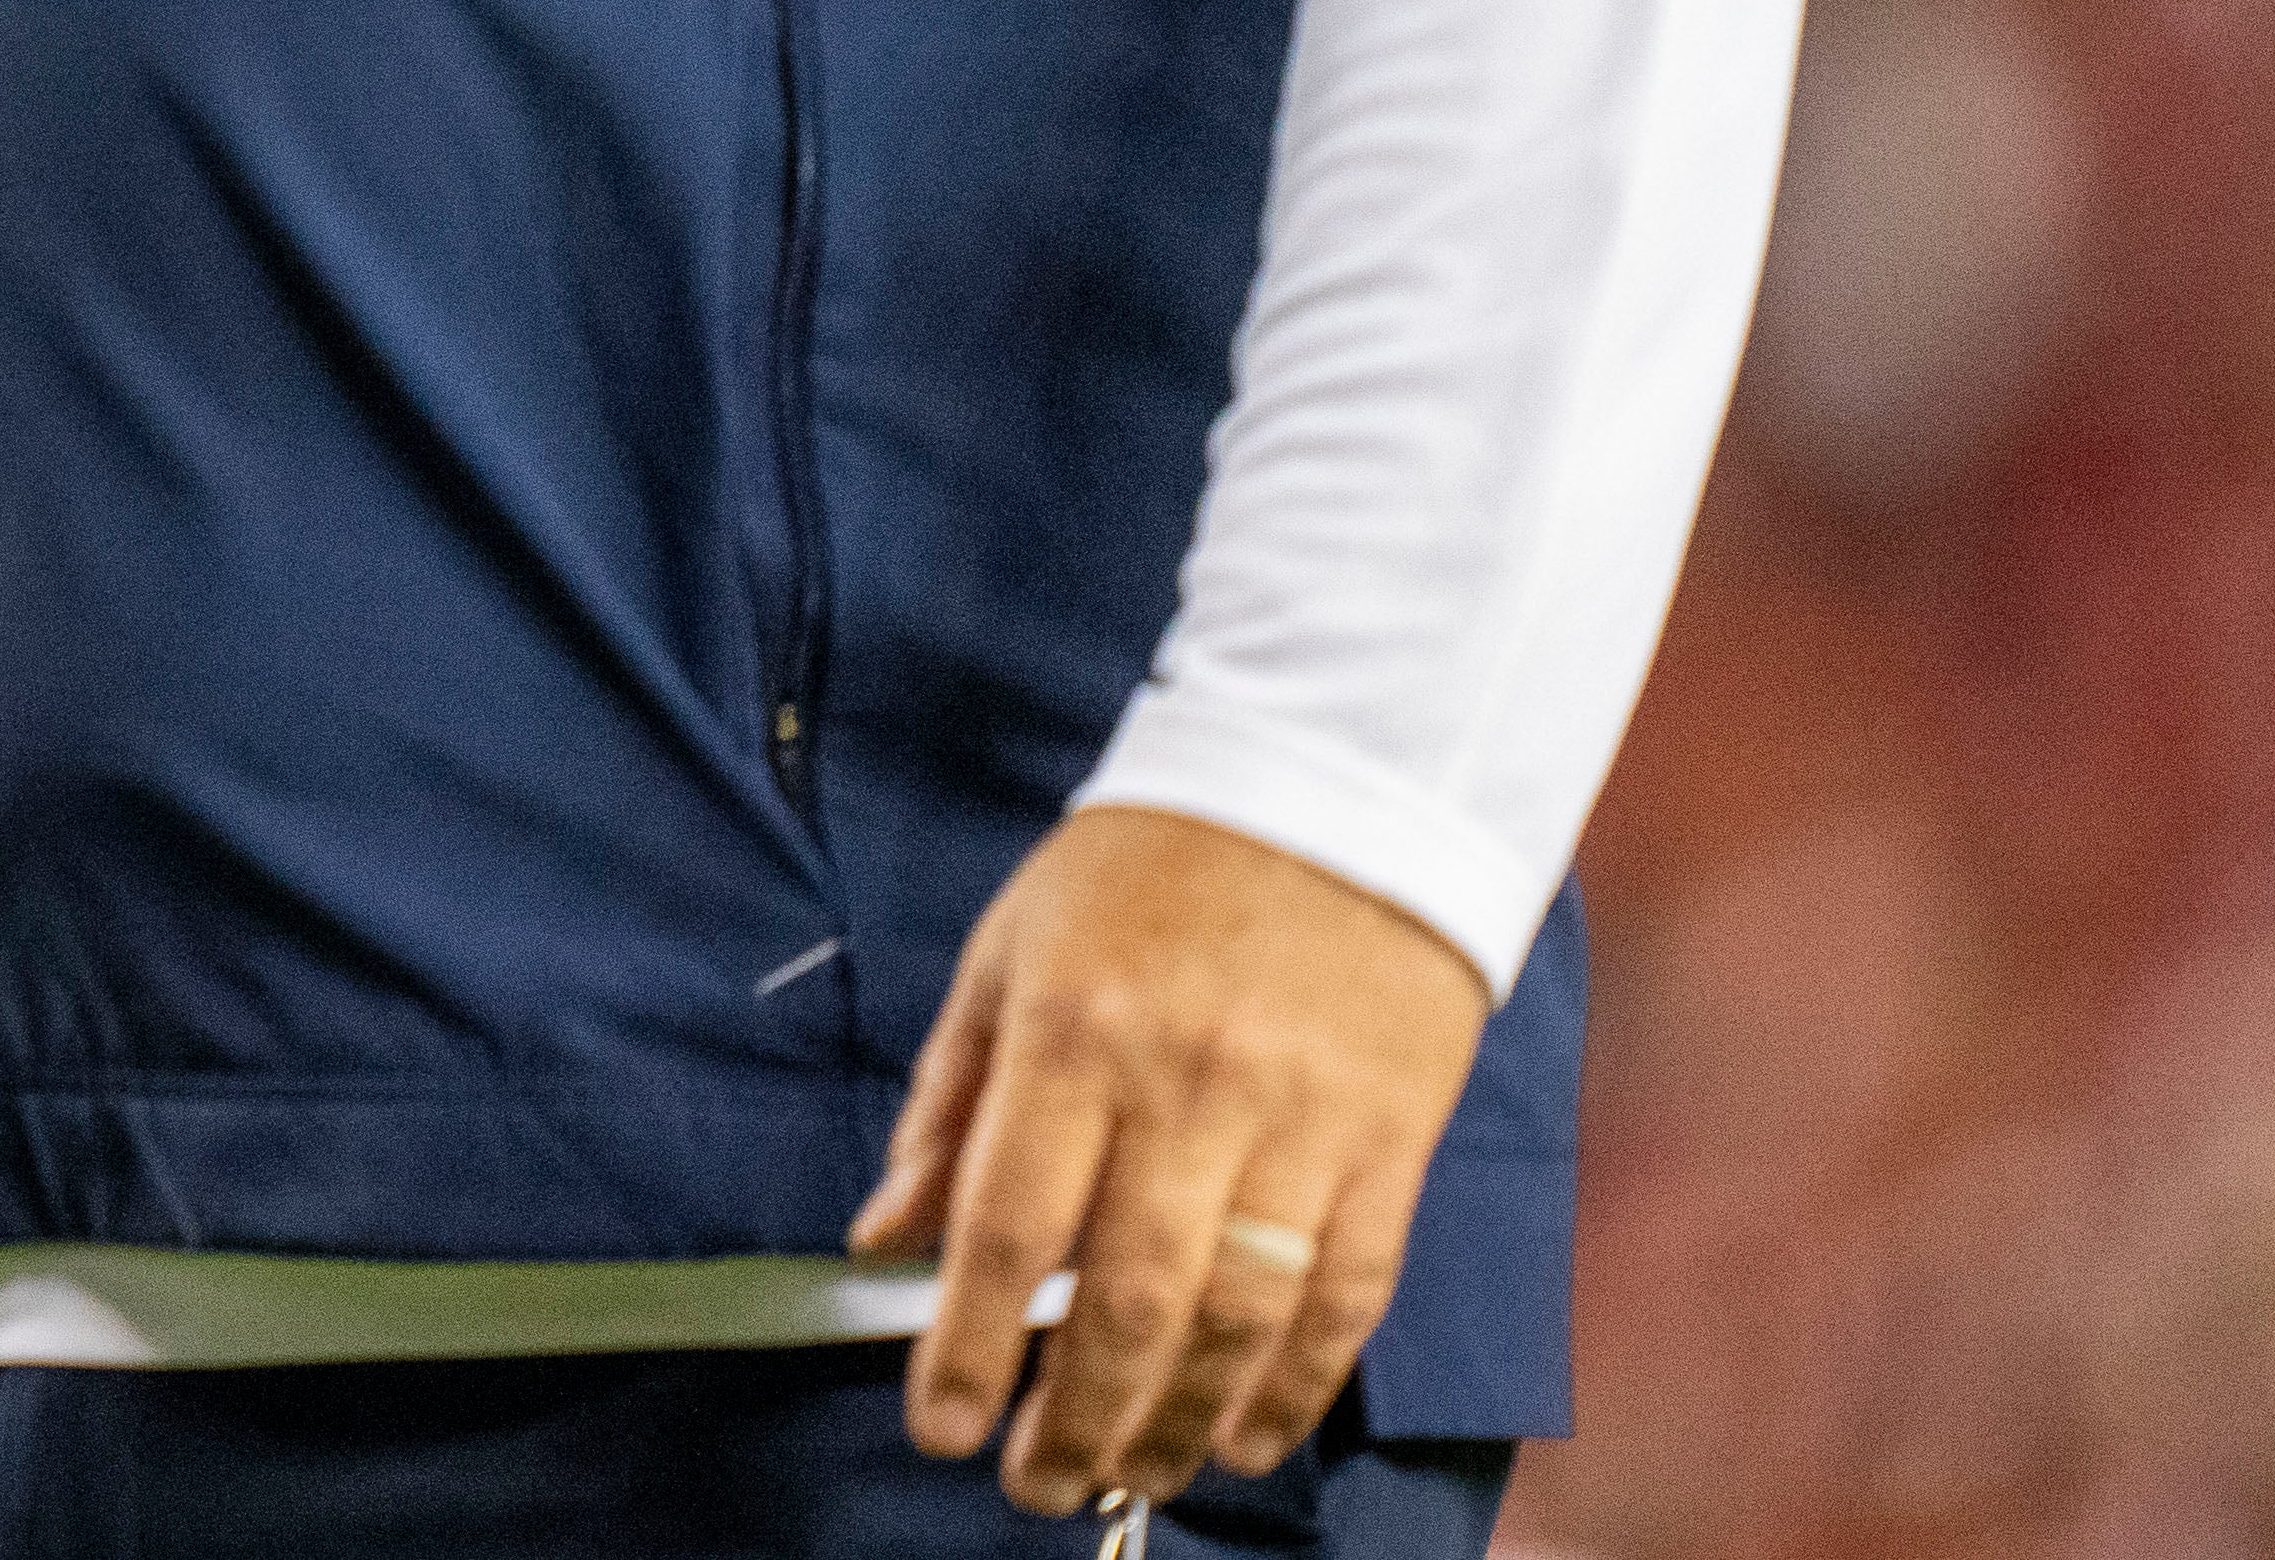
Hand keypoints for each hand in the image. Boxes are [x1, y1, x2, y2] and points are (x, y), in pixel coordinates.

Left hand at [848, 806, 1492, 1516]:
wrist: (1337, 790)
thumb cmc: (1143, 875)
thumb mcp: (1008, 955)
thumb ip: (946, 1105)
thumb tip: (882, 1237)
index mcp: (1074, 1034)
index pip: (1007, 1221)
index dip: (965, 1342)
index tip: (937, 1428)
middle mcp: (1188, 1089)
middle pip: (1128, 1298)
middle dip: (1073, 1415)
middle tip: (1034, 1485)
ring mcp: (1302, 1124)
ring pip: (1241, 1319)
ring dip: (1176, 1421)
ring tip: (1127, 1473)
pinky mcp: (1392, 1146)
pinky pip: (1346, 1296)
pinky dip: (1296, 1385)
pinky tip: (1244, 1434)